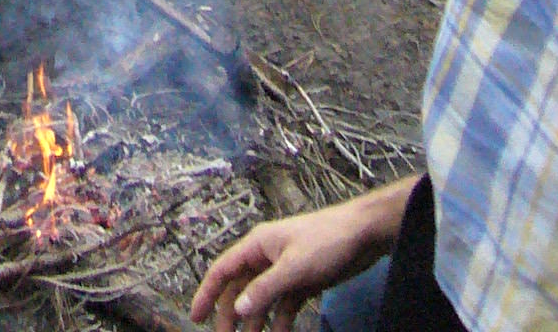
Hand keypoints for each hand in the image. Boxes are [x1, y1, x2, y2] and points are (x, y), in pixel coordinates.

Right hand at [191, 193, 403, 329]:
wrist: (362, 235)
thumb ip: (264, 289)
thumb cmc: (325, 241)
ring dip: (255, 323)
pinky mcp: (301, 282)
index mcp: (257, 246)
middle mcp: (265, 258)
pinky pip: (283, 307)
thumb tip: (236, 309)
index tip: (195, 317)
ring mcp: (283, 271)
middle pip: (239, 289)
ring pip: (261, 301)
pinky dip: (279, 323)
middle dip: (230, 315)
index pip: (223, 270)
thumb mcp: (293, 266)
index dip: (206, 293)